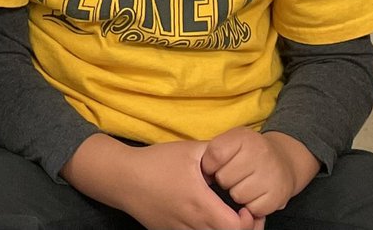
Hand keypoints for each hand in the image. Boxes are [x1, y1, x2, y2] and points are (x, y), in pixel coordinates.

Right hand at [62, 134, 262, 229]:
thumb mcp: (189, 150)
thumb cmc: (157, 162)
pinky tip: (206, 216)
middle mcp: (191, 223)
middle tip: (242, 212)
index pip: (236, 227)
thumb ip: (216, 152)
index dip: (249, 220)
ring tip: (226, 215)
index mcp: (199, 203)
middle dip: (241, 228)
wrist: (123, 179)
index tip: (245, 204)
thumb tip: (238, 152)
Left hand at [200, 127, 319, 217]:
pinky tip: (256, 194)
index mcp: (244, 137)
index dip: (209, 165)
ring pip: (237, 195)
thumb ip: (214, 151)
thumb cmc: (249, 152)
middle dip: (225, 180)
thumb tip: (201, 173)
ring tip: (246, 183)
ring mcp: (271, 174)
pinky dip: (251, 205)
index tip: (214, 167)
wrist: (284, 161)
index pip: (215, 155)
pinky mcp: (278, 195)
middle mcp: (260, 153)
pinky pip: (252, 208)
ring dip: (237, 193)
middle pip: (224, 178)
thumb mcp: (232, 141)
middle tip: (235, 175)